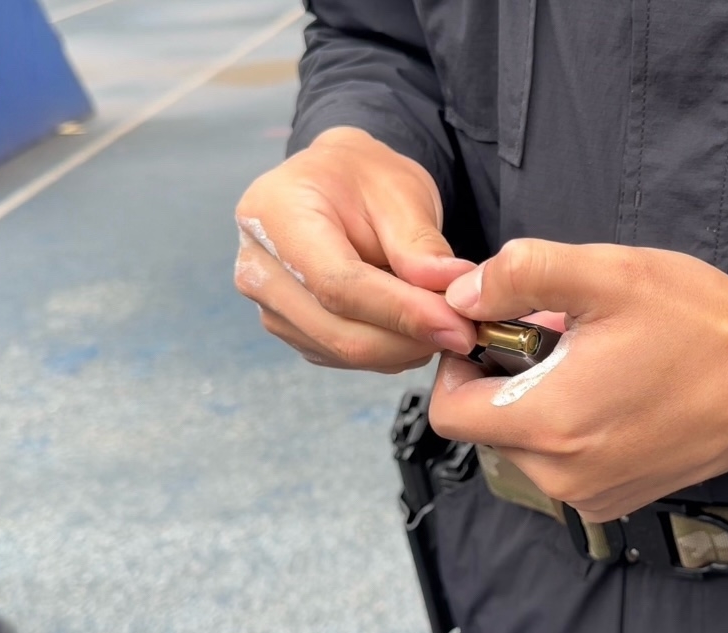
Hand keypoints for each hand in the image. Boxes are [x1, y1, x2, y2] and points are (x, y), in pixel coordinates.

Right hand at [233, 127, 476, 371]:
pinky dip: (391, 350)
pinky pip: (345, 358)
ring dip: (405, 347)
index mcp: (273, 216)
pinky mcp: (292, 331)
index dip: (402, 312)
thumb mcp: (400, 189)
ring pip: (345, 352)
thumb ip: (421, 243)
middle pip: (339, 331)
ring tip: (444, 315)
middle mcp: (259, 268)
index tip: (457, 324)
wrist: (334, 184)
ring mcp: (270, 307)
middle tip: (468, 329)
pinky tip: (415, 324)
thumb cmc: (362, 179)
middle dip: (411, 339)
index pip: (338, 285)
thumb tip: (450, 290)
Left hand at [429, 239, 727, 521]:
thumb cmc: (702, 326)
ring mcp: (592, 496)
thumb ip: (521, 275)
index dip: (457, 362)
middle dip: (505, 375)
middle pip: (486, 426)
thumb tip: (462, 295)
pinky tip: (613, 390)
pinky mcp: (616, 500)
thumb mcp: (609, 274)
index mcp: (550, 423)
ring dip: (539, 400)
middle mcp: (564, 476)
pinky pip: (561, 464)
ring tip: (593, 360)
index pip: (448, 411)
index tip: (492, 328)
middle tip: (559, 334)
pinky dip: (569, 427)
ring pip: (523, 444)